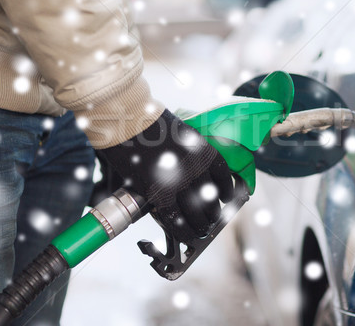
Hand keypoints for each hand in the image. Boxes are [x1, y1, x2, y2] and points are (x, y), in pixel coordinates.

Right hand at [97, 110, 233, 241]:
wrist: (128, 119)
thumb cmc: (147, 122)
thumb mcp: (178, 133)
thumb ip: (186, 153)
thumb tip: (185, 170)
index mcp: (202, 149)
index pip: (222, 175)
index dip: (225, 189)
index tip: (225, 198)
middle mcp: (196, 167)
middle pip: (210, 197)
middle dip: (212, 212)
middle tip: (211, 219)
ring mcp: (178, 182)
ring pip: (196, 212)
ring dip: (200, 225)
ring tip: (201, 231)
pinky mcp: (159, 193)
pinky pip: (174, 219)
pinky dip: (181, 230)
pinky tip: (185, 235)